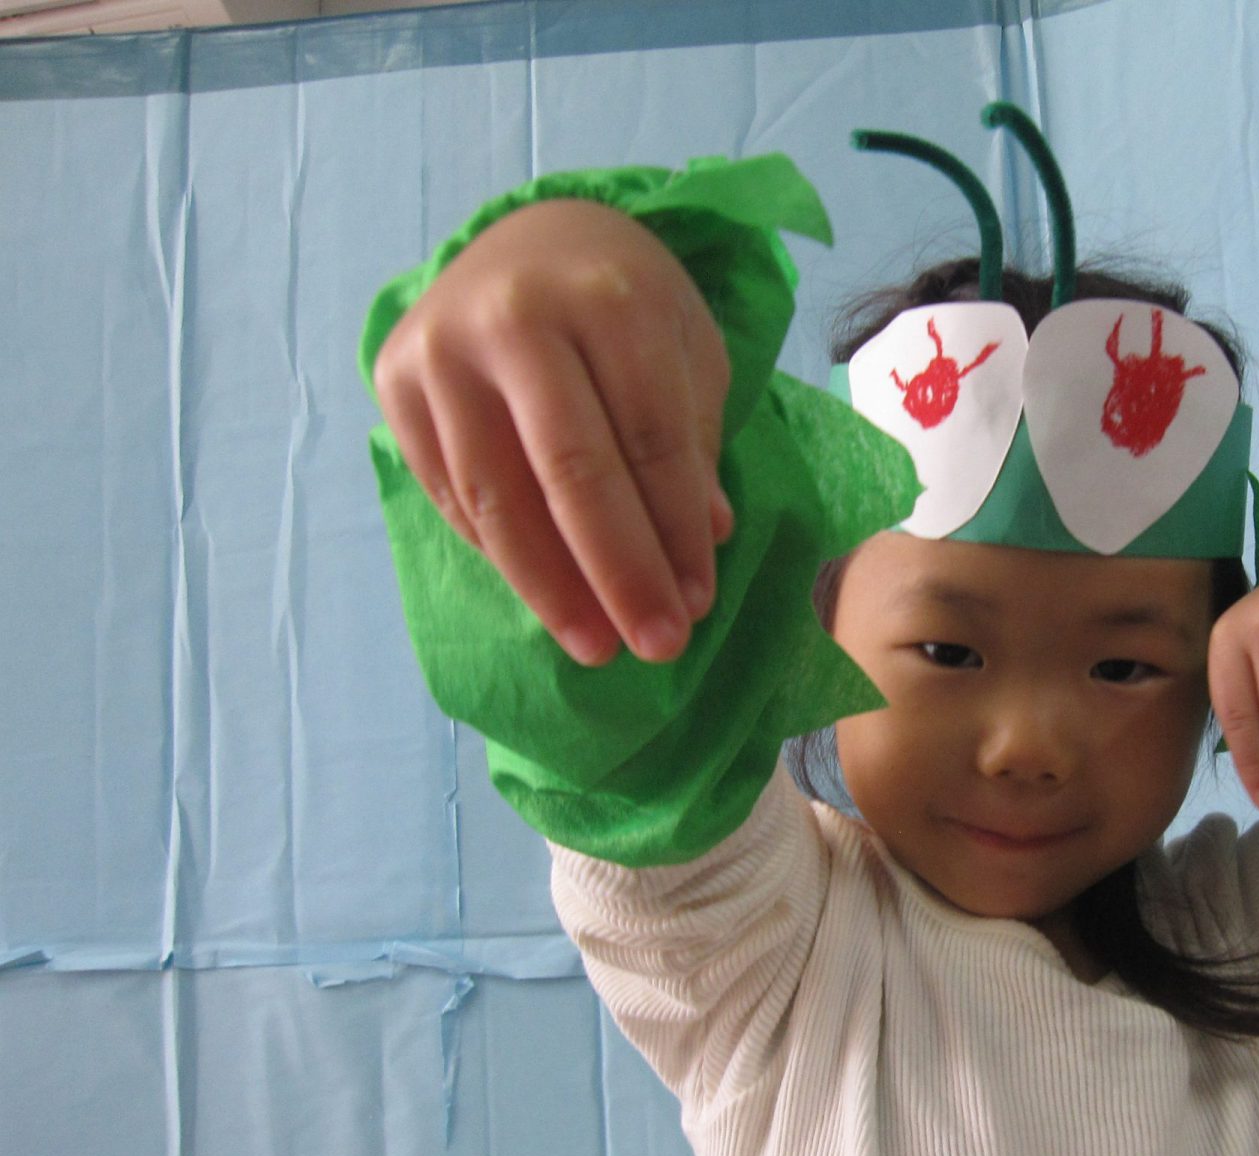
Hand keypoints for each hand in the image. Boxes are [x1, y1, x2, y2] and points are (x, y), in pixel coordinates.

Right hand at [371, 198, 733, 665]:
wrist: (530, 236)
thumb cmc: (626, 306)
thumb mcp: (686, 352)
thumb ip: (692, 445)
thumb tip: (697, 548)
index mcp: (608, 299)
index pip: (650, 440)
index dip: (675, 534)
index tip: (696, 606)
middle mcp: (516, 316)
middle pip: (571, 472)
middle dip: (620, 574)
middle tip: (657, 647)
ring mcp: (443, 349)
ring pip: (497, 497)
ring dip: (553, 588)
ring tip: (597, 646)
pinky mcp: (394, 380)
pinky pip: (452, 495)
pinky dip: (503, 555)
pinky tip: (547, 596)